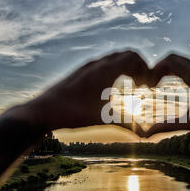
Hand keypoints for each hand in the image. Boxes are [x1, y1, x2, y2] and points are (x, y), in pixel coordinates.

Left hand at [21, 51, 149, 135]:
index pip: (133, 56)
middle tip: (140, 85)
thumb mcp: (103, 119)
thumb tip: (145, 136)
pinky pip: (102, 64)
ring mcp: (87, 66)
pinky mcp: (79, 72)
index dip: (145, 69)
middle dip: (137, 68)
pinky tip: (108, 90)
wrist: (43, 111)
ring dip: (125, 68)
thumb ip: (127, 124)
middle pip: (125, 54)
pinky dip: (112, 71)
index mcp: (105, 70)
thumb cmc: (73, 114)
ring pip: (112, 58)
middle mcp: (97, 64)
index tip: (146, 86)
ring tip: (128, 87)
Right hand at [144, 54, 189, 139]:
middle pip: (175, 58)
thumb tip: (145, 135)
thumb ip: (166, 126)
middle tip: (150, 83)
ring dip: (170, 69)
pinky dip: (180, 71)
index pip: (169, 61)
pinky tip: (178, 86)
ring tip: (159, 83)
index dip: (154, 70)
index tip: (148, 85)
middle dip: (159, 68)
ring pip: (184, 62)